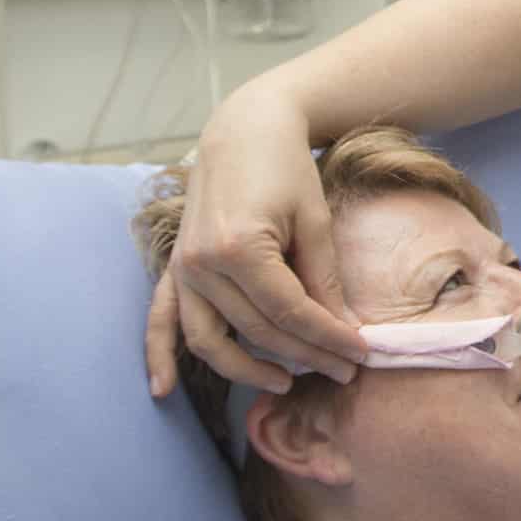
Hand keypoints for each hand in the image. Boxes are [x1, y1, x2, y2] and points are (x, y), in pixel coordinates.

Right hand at [143, 89, 367, 396]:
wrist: (244, 130)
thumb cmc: (286, 168)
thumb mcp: (315, 221)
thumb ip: (323, 279)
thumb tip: (342, 329)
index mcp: (241, 248)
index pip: (292, 313)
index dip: (330, 338)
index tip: (361, 354)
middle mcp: (203, 263)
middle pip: (258, 330)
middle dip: (305, 355)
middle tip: (344, 371)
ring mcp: (183, 267)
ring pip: (211, 339)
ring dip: (246, 368)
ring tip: (286, 383)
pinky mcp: (175, 266)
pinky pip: (160, 319)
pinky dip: (159, 354)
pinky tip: (163, 389)